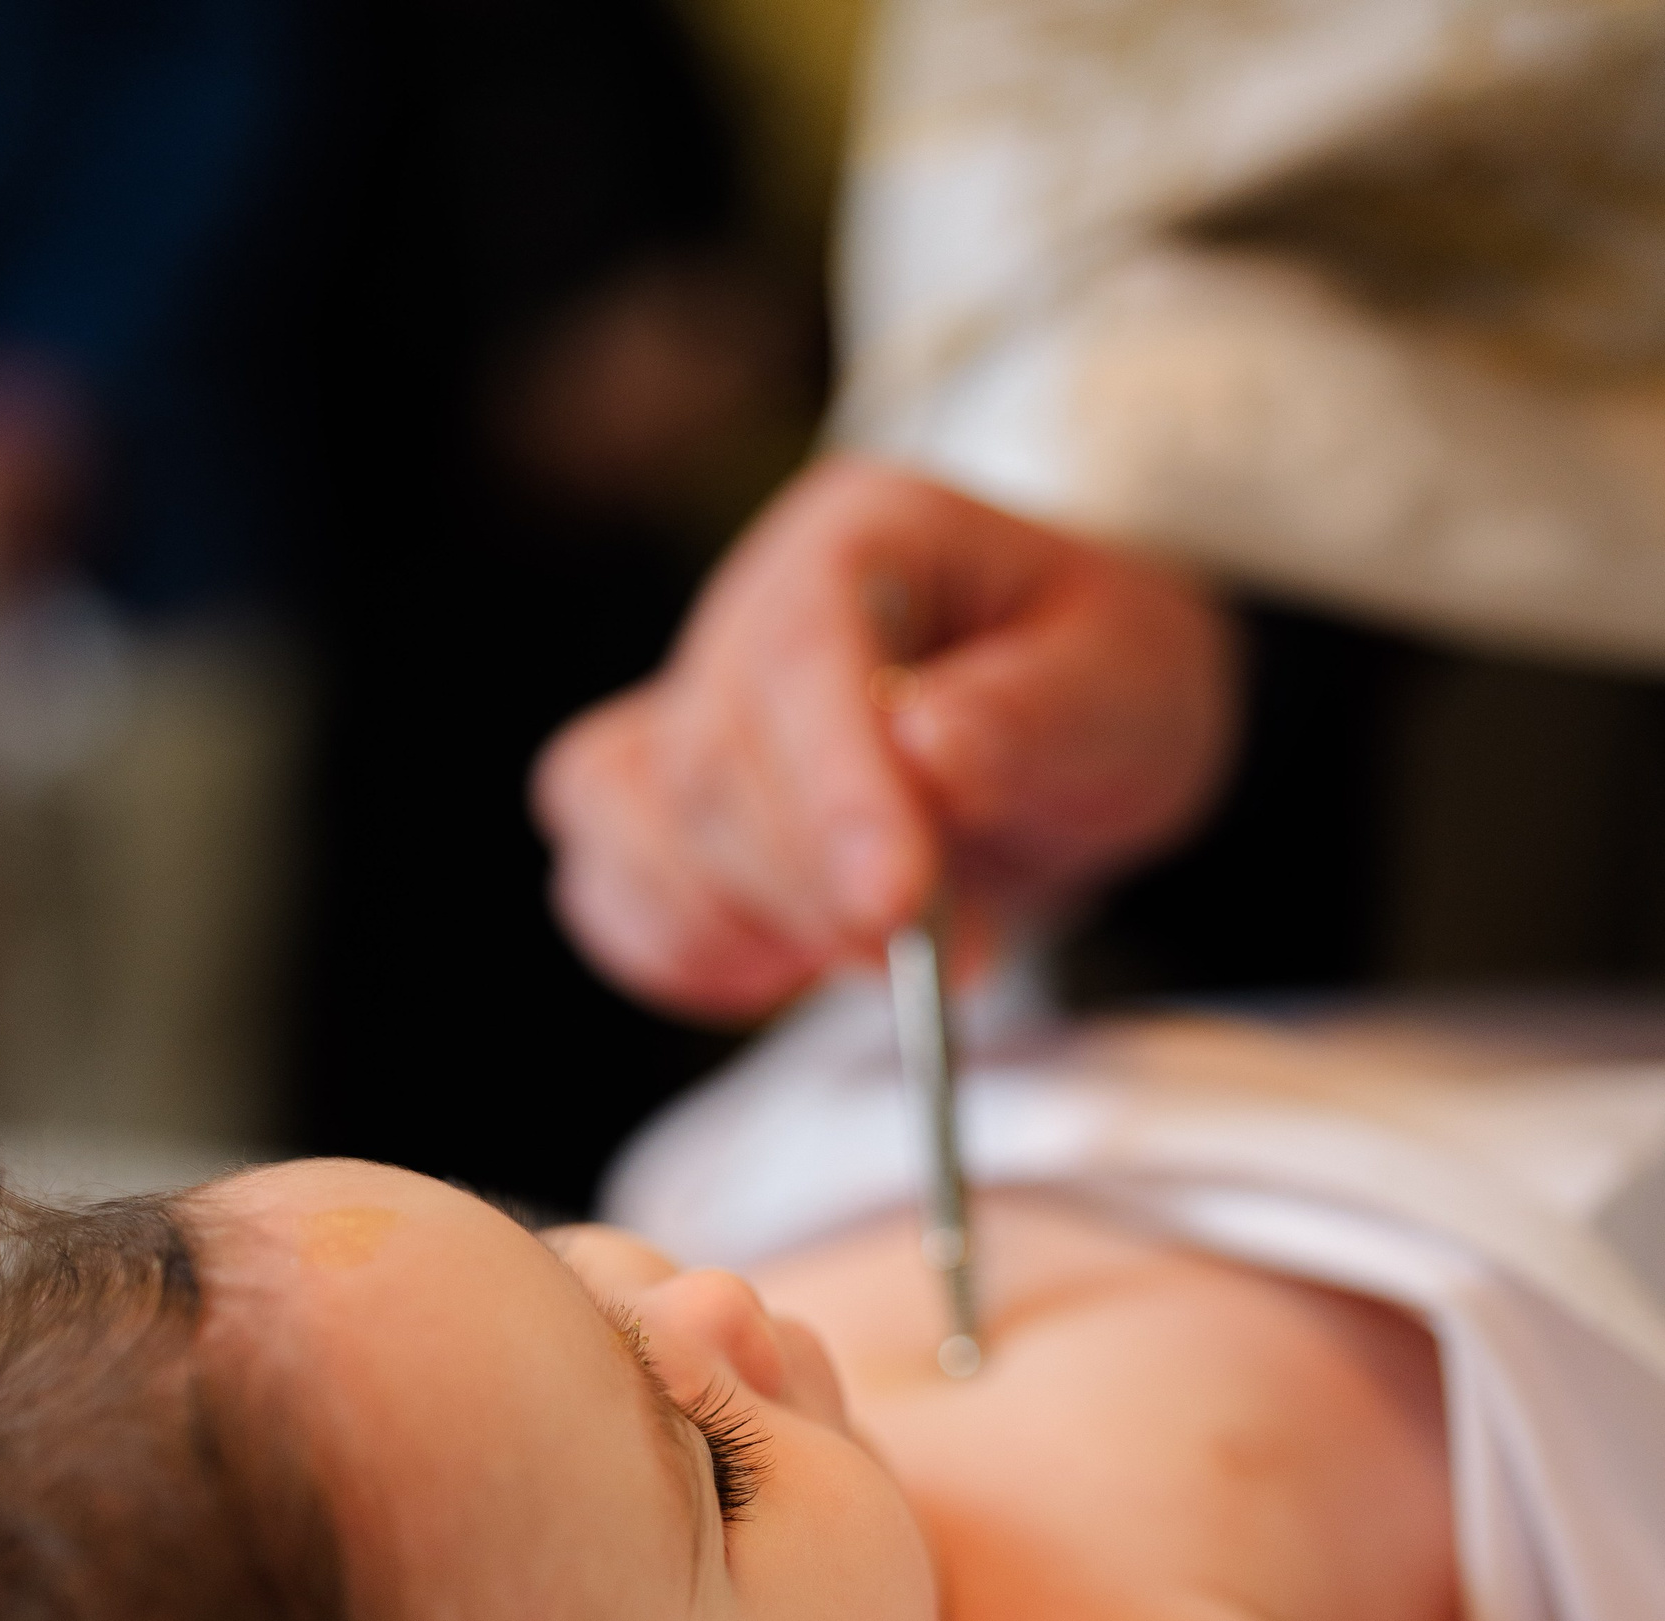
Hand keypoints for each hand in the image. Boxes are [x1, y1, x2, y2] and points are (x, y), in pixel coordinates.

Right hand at [531, 454, 1239, 1022]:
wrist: (1058, 729)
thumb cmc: (1096, 689)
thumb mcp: (1129, 685)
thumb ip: (1040, 714)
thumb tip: (930, 748)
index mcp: (862, 538)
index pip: (799, 654)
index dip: (834, 792)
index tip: (896, 906)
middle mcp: (744, 612)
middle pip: (709, 767)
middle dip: (816, 894)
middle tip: (944, 962)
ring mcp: (681, 711)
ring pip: (627, 828)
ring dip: (746, 929)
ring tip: (879, 957)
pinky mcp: (651, 809)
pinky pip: (609, 894)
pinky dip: (686, 955)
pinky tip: (790, 965)